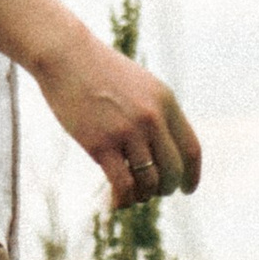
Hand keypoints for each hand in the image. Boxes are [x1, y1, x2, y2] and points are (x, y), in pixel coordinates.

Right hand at [33, 29, 204, 209]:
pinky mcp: (101, 143)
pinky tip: (115, 202)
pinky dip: (123, 199)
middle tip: (154, 192)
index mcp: (165, 101)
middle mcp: (151, 117)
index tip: (187, 189)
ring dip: (142, 194)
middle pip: (172, 170)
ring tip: (131, 193)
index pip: (191, 149)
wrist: (66, 56)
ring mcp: (127, 131)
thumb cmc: (100, 72)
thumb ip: (156, 114)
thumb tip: (164, 153)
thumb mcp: (140, 85)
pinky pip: (123, 184)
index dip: (192, 175)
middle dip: (165, 188)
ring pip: (149, 181)